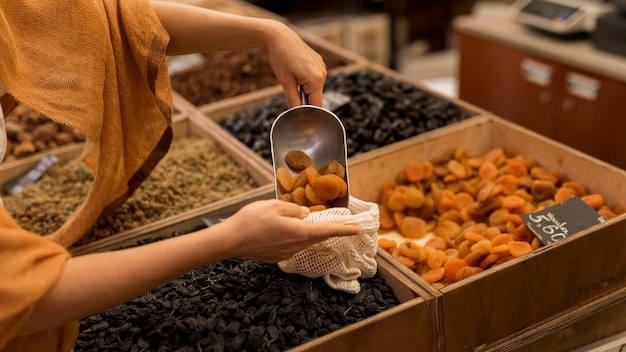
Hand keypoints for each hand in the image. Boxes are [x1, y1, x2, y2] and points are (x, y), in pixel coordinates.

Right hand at [218, 199, 359, 262]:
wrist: (231, 240)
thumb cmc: (252, 219)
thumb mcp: (275, 205)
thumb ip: (293, 210)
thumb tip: (303, 214)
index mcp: (300, 231)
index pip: (328, 230)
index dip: (345, 229)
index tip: (358, 229)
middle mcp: (296, 245)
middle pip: (317, 236)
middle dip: (329, 230)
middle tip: (341, 225)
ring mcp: (286, 253)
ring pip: (303, 241)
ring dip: (308, 232)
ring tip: (303, 221)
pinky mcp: (276, 256)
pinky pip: (291, 245)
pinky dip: (293, 237)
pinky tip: (281, 230)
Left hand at [265, 22, 326, 107]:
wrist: (280, 37)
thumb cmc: (281, 57)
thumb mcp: (285, 82)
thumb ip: (293, 100)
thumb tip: (296, 114)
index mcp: (316, 79)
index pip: (316, 105)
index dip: (307, 112)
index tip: (298, 114)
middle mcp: (323, 73)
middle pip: (316, 97)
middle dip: (304, 98)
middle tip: (291, 88)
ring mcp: (322, 67)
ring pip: (315, 88)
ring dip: (305, 88)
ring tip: (293, 77)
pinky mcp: (319, 62)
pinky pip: (314, 78)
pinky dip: (306, 80)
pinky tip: (297, 70)